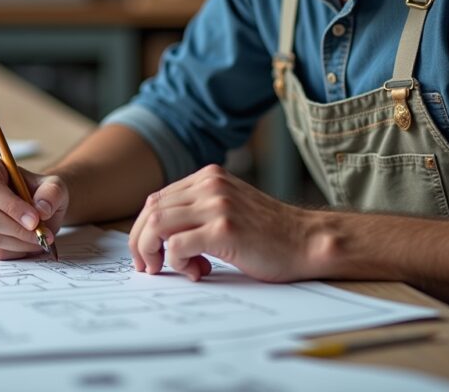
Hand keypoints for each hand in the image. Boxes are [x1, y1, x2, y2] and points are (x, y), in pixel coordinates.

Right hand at [0, 156, 68, 259]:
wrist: (38, 208)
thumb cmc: (41, 193)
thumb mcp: (55, 186)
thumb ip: (52, 193)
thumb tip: (41, 210)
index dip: (11, 206)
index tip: (35, 220)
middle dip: (17, 230)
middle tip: (42, 234)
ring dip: (19, 243)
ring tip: (39, 239)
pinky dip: (14, 252)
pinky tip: (27, 244)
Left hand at [128, 164, 322, 281]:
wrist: (307, 242)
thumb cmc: (269, 234)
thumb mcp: (229, 209)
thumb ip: (198, 212)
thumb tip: (160, 238)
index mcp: (208, 177)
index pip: (157, 199)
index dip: (144, 228)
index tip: (147, 253)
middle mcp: (210, 185)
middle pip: (151, 210)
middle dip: (141, 242)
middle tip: (147, 266)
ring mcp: (217, 205)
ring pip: (157, 225)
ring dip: (153, 252)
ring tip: (167, 270)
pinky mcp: (224, 229)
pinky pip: (178, 245)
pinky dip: (177, 263)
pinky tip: (197, 270)